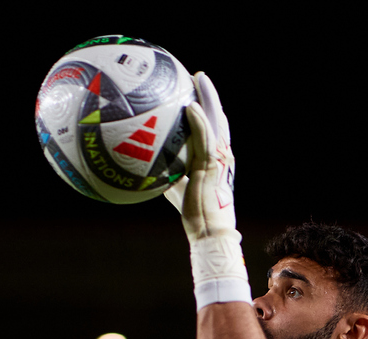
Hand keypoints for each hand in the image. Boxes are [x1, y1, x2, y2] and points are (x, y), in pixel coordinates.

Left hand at [165, 72, 249, 307]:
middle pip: (219, 118)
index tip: (194, 93)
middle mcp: (222, 156)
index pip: (213, 129)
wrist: (209, 232)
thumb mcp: (177, 189)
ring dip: (208, 98)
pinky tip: (189, 105)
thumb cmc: (195, 215)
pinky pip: (206, 137)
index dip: (207, 110)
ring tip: (198, 78)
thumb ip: (168, 173)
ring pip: (216, 121)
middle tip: (198, 77)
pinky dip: (199, 120)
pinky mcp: (213, 166)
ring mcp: (220, 160)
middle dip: (210, 96)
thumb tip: (146, 165)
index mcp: (216, 160)